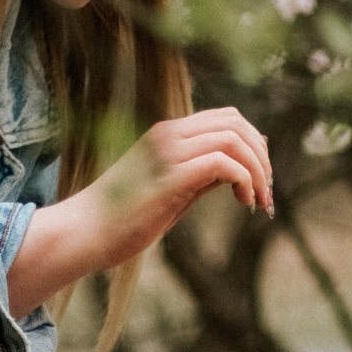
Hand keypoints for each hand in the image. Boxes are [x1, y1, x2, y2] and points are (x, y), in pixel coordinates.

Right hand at [6, 107, 273, 312]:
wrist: (84, 234)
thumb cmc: (122, 220)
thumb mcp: (173, 191)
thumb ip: (203, 175)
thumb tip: (241, 170)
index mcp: (166, 134)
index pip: (226, 117)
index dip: (254, 143)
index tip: (262, 178)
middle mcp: (167, 135)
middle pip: (236, 122)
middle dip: (261, 155)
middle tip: (267, 192)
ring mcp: (167, 153)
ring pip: (234, 139)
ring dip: (258, 170)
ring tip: (259, 201)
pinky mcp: (170, 177)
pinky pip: (224, 164)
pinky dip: (244, 181)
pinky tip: (244, 204)